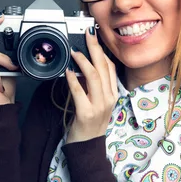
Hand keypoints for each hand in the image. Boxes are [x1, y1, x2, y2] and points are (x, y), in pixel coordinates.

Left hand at [65, 27, 117, 143]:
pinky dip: (73, 79)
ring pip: (94, 77)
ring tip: (74, 52)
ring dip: (83, 61)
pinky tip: (67, 71)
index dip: (102, 50)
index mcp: (113, 94)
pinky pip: (80, 91)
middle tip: (87, 35)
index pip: (111, 67)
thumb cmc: (90, 122)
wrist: (87, 146)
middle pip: (104, 67)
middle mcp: (109, 99)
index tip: (94, 37)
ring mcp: (99, 106)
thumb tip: (83, 64)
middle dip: (95, 48)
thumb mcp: (96, 100)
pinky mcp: (86, 113)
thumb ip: (93, 84)